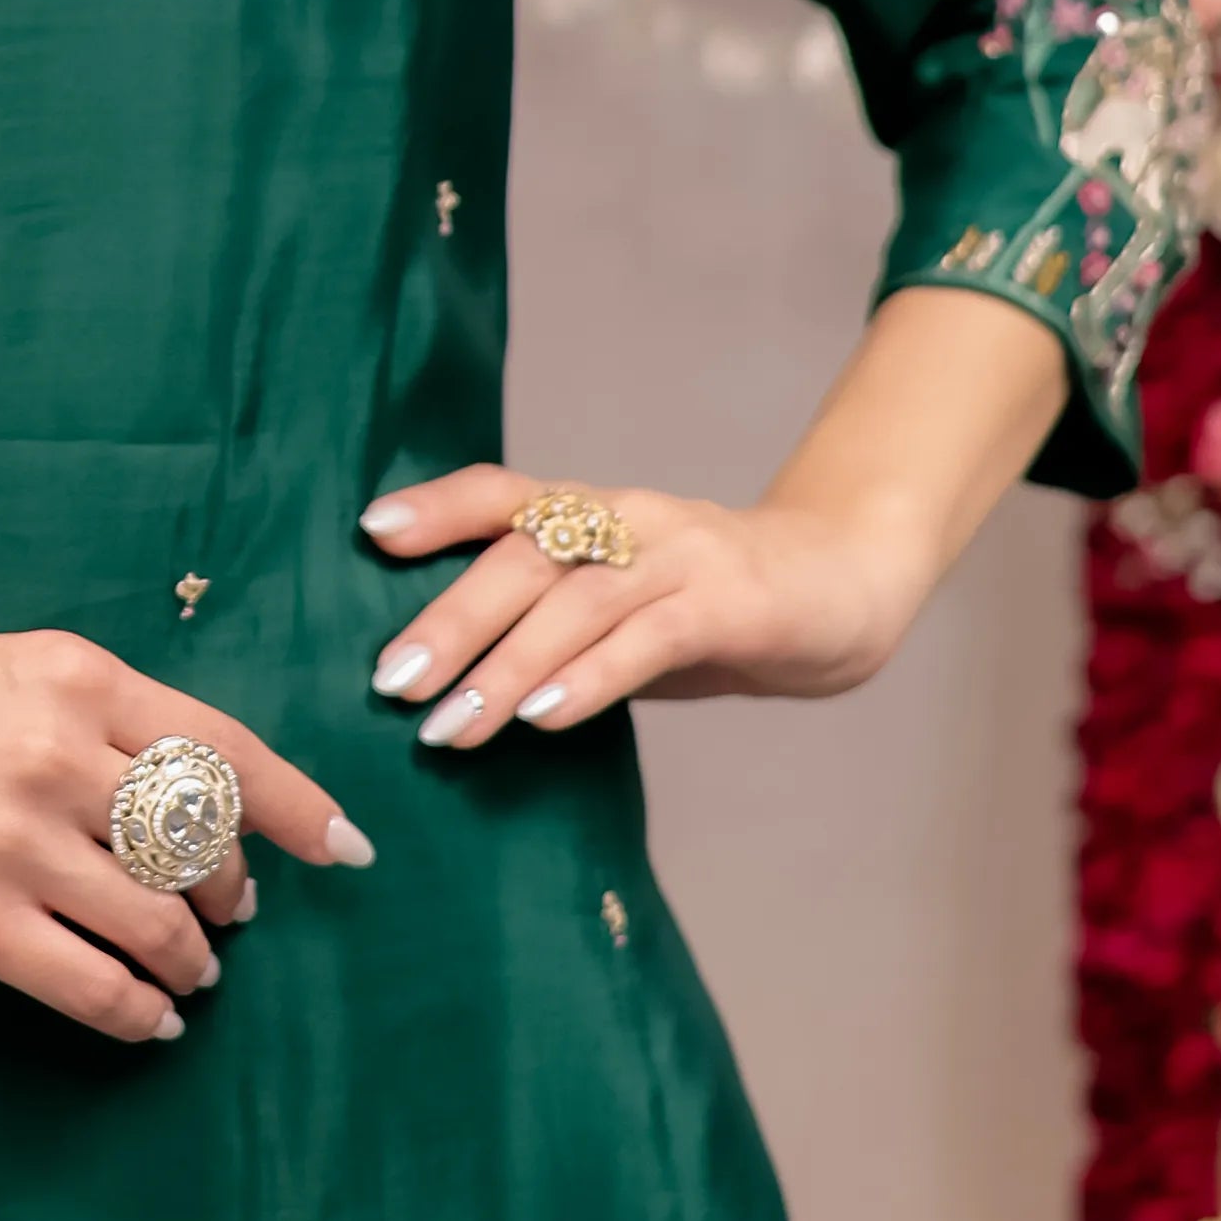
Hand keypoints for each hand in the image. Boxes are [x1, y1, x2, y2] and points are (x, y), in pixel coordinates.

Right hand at [0, 625, 373, 1046]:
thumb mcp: (14, 672)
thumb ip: (106, 723)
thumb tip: (207, 805)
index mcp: (78, 679)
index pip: (227, 749)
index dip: (300, 809)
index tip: (345, 851)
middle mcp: (58, 754)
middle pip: (201, 844)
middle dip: (232, 891)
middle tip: (227, 913)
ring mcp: (16, 843)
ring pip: (157, 923)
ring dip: (191, 960)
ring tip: (190, 973)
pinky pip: (92, 984)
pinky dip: (138, 1012)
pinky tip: (149, 1020)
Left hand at [360, 467, 930, 750]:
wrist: (848, 588)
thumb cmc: (713, 608)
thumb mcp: (624, 607)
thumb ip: (553, 629)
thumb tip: (449, 686)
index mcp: (597, 513)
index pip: (505, 493)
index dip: (439, 505)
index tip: (371, 533)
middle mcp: (632, 520)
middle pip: (526, 556)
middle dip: (451, 620)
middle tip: (390, 683)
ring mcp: (684, 557)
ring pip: (579, 601)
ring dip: (507, 666)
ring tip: (451, 727)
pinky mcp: (733, 605)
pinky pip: (649, 638)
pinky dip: (590, 678)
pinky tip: (543, 719)